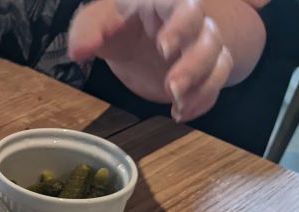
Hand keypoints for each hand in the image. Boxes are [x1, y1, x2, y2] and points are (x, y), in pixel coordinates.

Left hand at [68, 0, 233, 121]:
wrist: (131, 41)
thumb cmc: (115, 25)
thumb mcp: (95, 23)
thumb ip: (86, 32)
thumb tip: (79, 52)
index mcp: (163, 2)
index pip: (184, 5)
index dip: (181, 25)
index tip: (164, 47)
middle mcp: (189, 22)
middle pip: (209, 36)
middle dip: (195, 64)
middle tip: (173, 87)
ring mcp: (199, 46)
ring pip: (219, 61)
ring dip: (202, 87)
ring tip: (177, 104)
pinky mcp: (203, 70)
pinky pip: (216, 84)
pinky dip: (202, 102)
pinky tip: (180, 113)